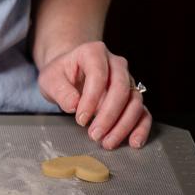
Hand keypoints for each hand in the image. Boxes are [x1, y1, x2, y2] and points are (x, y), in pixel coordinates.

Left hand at [36, 40, 151, 149]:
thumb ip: (60, 90)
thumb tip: (74, 105)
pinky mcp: (133, 97)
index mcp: (94, 52)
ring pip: (135, 102)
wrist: (71, 73)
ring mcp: (127, 80)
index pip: (98, 75)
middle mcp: (116, 64)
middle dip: (109, 116)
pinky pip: (143, 112)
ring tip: (107, 142)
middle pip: (121, 89)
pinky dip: (141, 128)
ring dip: (123, 125)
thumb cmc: (62, 74)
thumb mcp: (51, 79)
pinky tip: (134, 142)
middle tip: (94, 135)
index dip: (91, 99)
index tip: (80, 119)